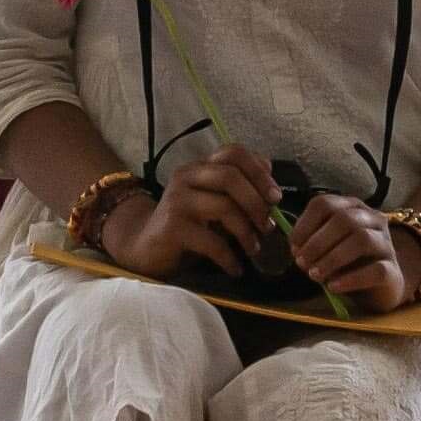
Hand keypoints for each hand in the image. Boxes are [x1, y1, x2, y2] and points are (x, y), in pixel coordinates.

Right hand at [97, 145, 275, 278]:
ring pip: (225, 206)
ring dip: (247, 232)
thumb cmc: (187, 226)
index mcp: (200, 167)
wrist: (144, 247)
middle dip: (257, 202)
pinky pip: (212, 241)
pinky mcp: (172, 227)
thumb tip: (272, 190)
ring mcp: (177, 200)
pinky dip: (230, 258)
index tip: (276, 197)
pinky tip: (235, 269)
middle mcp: (187, 177)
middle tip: (268, 226)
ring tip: (254, 250)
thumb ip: (237, 193)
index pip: (233, 151)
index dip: (259, 171)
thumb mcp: (213, 204)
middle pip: (230, 175)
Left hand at [289, 195, 420, 314]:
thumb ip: (311, 244)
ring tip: (315, 275)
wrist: (380, 288)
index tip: (293, 245)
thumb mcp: (326, 250)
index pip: (325, 203)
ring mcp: (386, 244)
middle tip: (301, 263)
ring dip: (332, 258)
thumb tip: (296, 248)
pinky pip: (375, 270)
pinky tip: (333, 287)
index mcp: (352, 208)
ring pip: (362, 239)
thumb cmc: (349, 264)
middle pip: (344, 219)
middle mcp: (373, 219)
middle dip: (318, 242)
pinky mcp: (393, 270)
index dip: (305, 223)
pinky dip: (351, 279)